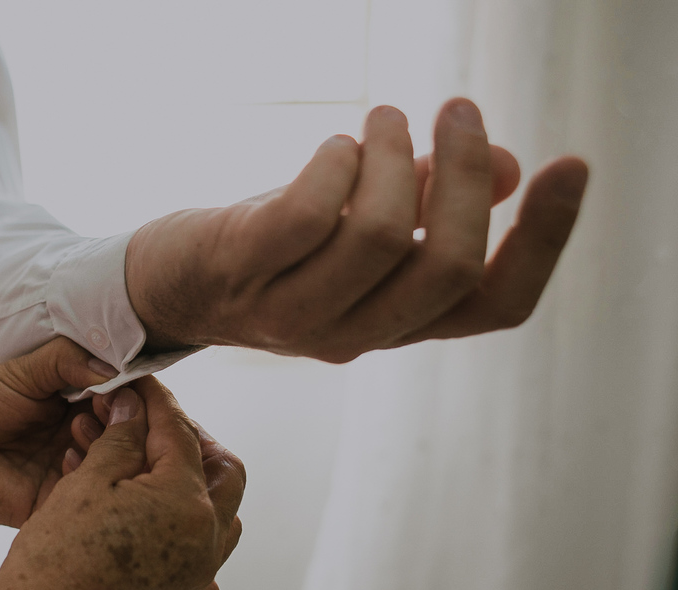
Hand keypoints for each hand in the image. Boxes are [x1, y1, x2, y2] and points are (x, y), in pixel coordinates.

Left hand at [0, 337, 111, 525]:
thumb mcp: (25, 370)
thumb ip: (70, 361)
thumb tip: (117, 366)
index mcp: (76, 406)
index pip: (122, 401)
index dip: (129, 392)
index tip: (125, 381)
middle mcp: (80, 441)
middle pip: (125, 435)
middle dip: (121, 418)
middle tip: (105, 404)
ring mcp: (70, 474)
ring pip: (112, 466)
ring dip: (105, 445)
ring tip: (77, 426)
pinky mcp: (54, 504)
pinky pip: (87, 498)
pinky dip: (86, 476)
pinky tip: (68, 455)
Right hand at [0, 377, 245, 589]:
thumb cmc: (53, 562)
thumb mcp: (86, 483)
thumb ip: (121, 438)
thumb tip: (137, 406)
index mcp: (188, 503)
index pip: (181, 432)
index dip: (155, 400)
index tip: (134, 383)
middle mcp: (206, 541)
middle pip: (223, 473)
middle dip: (189, 440)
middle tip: (145, 424)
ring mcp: (197, 577)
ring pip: (219, 516)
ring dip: (191, 484)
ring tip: (140, 467)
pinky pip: (201, 560)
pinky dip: (185, 534)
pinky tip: (148, 524)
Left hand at [125, 98, 588, 362]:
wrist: (167, 289)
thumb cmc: (276, 254)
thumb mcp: (359, 236)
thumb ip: (430, 207)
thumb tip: (505, 170)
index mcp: (396, 327)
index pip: (494, 305)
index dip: (542, 240)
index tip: (567, 163)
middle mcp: (352, 334)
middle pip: (445, 268)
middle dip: (463, 175)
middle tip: (458, 109)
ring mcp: (292, 313)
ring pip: (379, 236)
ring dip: (393, 157)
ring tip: (383, 118)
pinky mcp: (242, 273)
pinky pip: (306, 214)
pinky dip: (335, 163)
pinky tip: (334, 147)